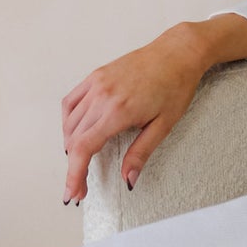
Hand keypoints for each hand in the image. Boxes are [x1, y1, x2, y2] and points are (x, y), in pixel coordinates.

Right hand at [60, 25, 207, 203]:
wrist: (177, 52)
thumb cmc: (176, 87)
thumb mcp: (164, 125)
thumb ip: (141, 152)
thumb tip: (128, 180)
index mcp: (118, 111)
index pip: (84, 148)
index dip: (74, 175)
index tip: (72, 193)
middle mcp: (102, 96)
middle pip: (74, 139)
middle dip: (74, 167)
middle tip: (80, 188)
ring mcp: (96, 84)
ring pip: (70, 122)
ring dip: (70, 147)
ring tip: (79, 163)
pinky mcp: (96, 76)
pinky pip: (71, 102)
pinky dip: (68, 121)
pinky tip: (75, 133)